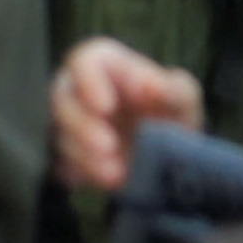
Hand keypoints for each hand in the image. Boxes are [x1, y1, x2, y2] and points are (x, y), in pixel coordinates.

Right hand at [50, 35, 204, 190]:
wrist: (168, 153)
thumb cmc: (172, 112)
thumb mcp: (184, 97)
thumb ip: (173, 88)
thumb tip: (150, 85)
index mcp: (105, 63)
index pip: (83, 61)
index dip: (89, 82)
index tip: (107, 107)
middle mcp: (78, 89)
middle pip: (61, 99)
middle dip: (81, 126)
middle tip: (110, 147)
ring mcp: (68, 123)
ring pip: (58, 135)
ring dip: (84, 156)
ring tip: (116, 173)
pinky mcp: (66, 155)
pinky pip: (59, 164)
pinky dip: (80, 175)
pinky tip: (105, 181)